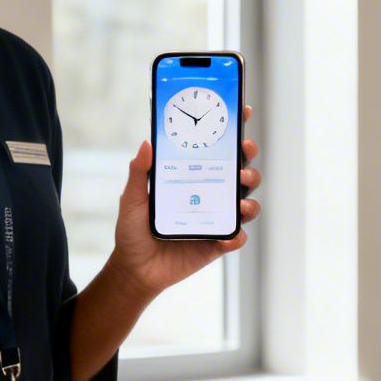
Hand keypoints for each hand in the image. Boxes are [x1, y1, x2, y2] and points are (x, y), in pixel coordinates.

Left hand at [108, 105, 262, 301]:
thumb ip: (139, 173)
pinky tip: (230, 233)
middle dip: (248, 159)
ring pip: (247, 202)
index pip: (217, 150)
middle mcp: (210, 194)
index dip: (232, 130)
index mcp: (193, 177)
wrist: (136, 269)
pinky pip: (237, 236)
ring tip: (239, 199)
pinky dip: (237, 234)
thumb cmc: (133, 231)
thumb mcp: (132, 198)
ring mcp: (217, 218)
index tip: (241, 111)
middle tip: (244, 154)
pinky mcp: (219, 243)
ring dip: (249, 197)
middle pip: (240, 171)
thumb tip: (146, 143)